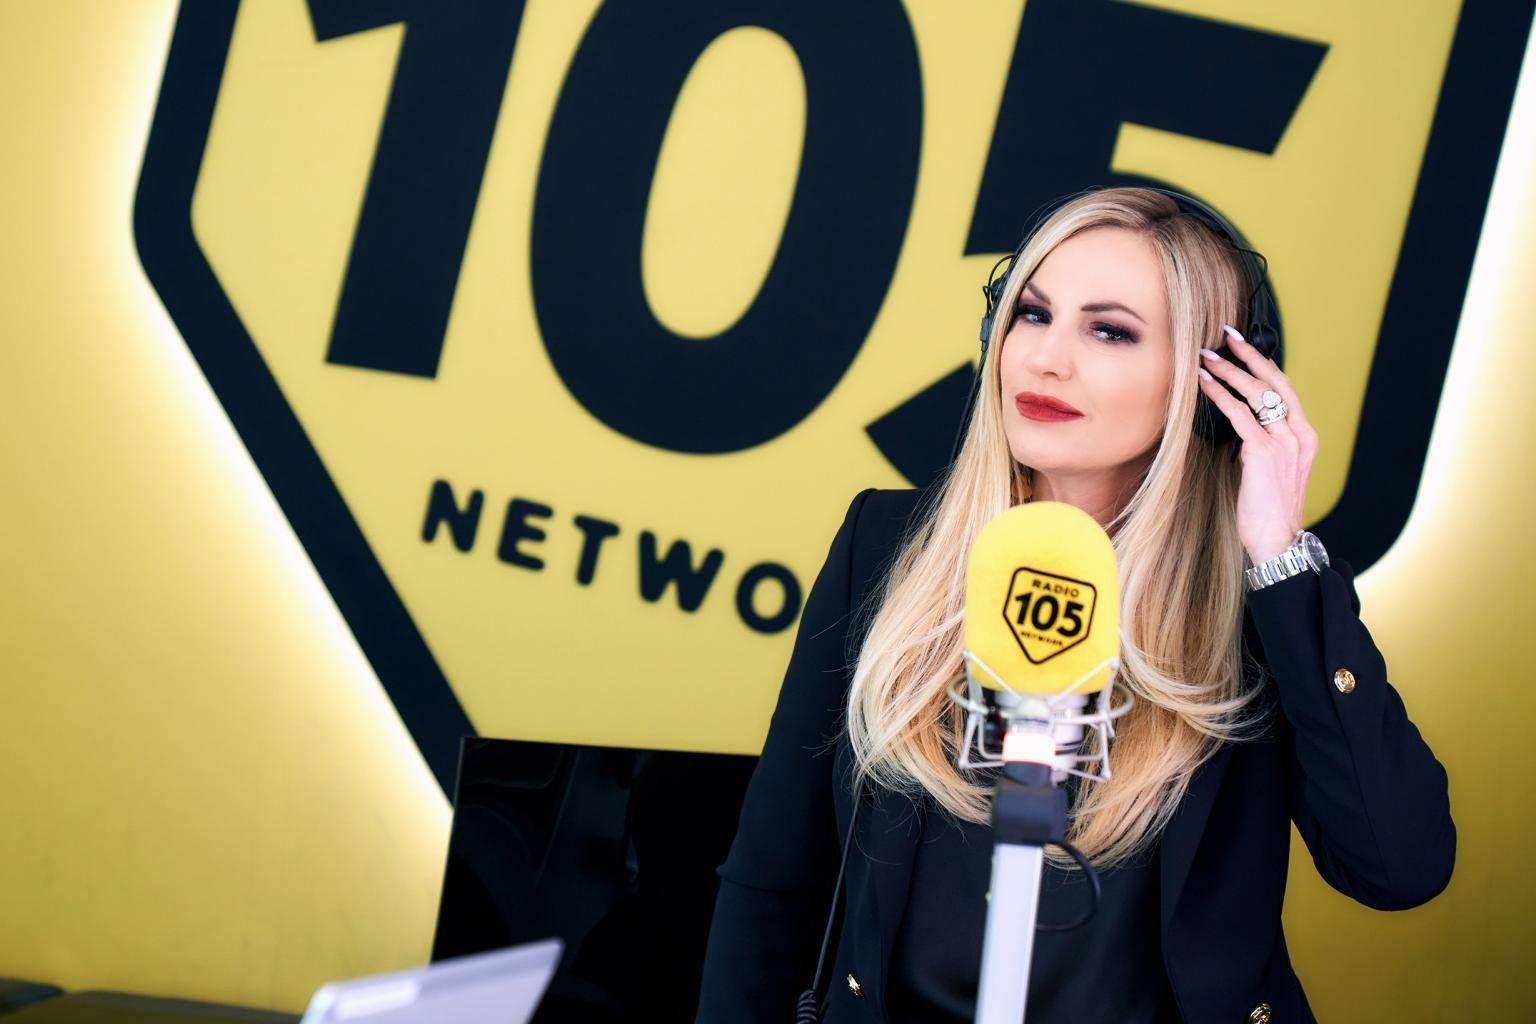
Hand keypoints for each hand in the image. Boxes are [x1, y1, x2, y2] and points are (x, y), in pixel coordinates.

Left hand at [1196, 324, 1317, 563]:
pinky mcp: (1263, 452)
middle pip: (1275, 382)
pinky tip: (1203, 384)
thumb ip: (1263, 445)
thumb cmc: (1268, 511)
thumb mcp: (1272, 472)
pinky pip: (1239, 414)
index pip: (1285, 390)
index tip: (1245, 347)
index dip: (1264, 366)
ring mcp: (1284, 443)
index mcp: (1305, 438)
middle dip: (1250, 355)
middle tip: (1227, 335)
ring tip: (1206, 357)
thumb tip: (1241, 425)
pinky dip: (1219, 395)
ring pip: (1256, 393)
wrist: (1277, 541)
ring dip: (1228, 371)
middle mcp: (1299, 435)